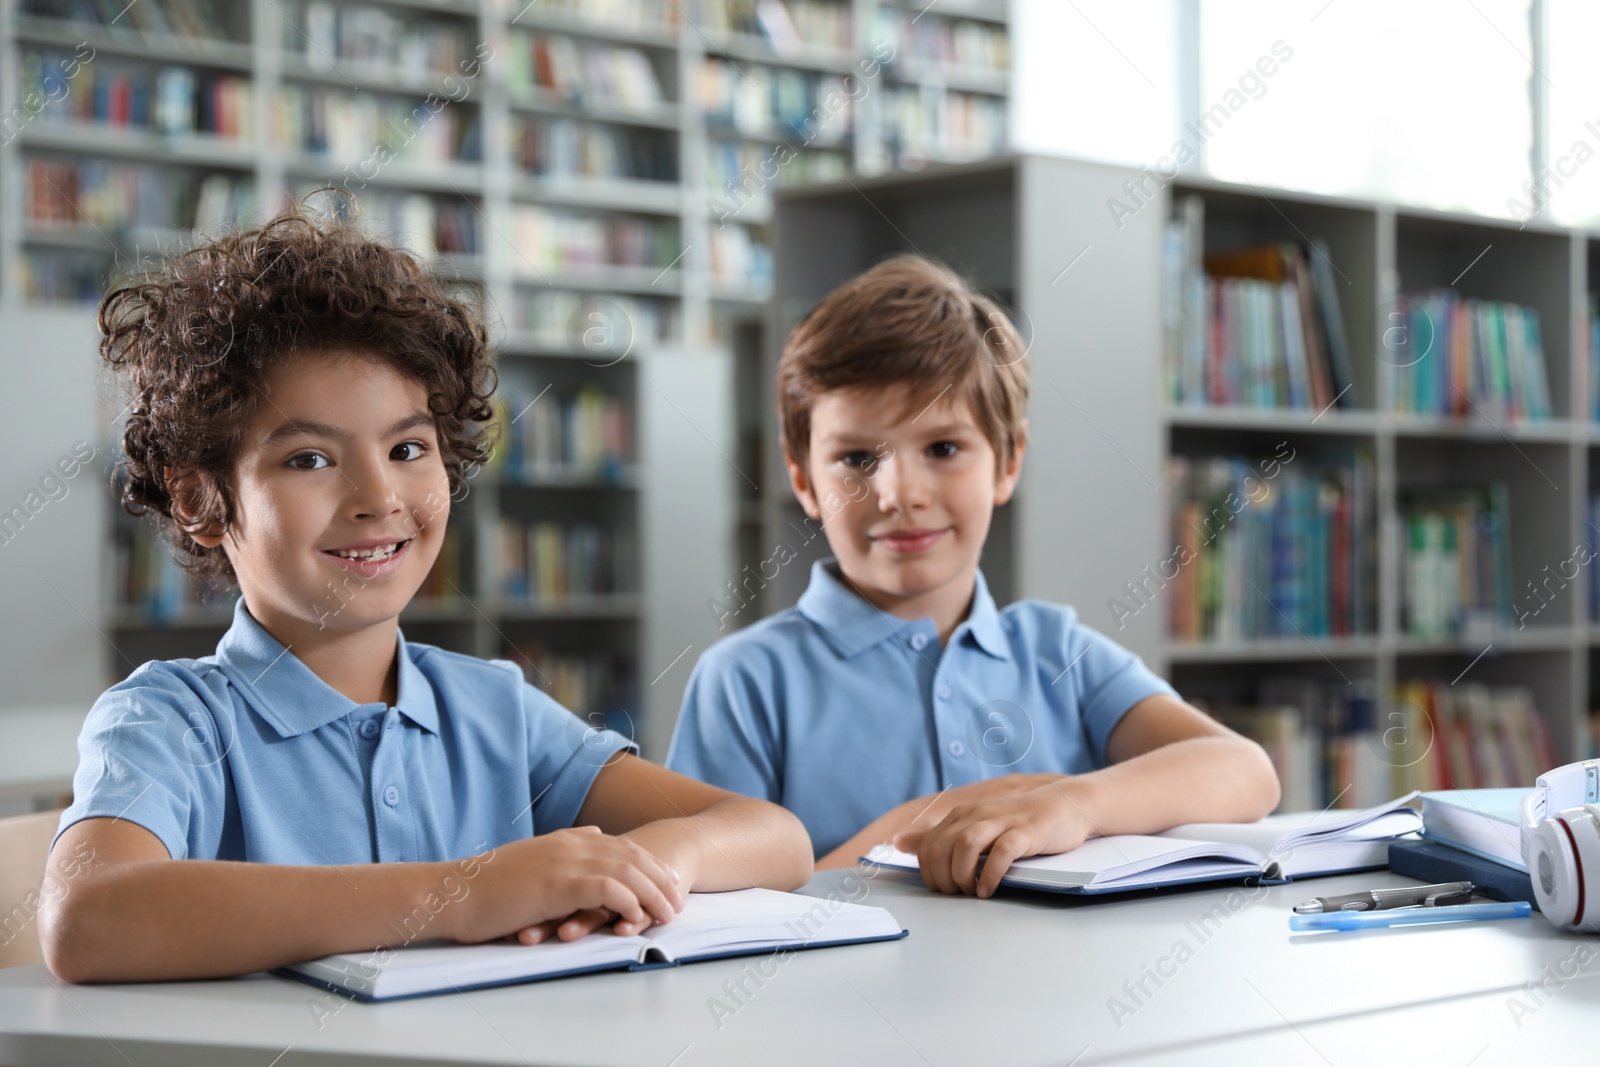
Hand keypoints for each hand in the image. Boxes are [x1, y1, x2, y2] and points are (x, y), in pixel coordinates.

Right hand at [450, 826, 683, 944]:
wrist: (454, 893)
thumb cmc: (486, 886)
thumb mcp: (531, 860)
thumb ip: (564, 849)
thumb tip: (595, 838)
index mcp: (565, 840)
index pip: (620, 846)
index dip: (647, 863)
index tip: (665, 881)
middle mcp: (570, 845)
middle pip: (631, 855)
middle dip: (659, 877)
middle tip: (677, 900)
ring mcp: (565, 861)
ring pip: (626, 871)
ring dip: (652, 892)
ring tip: (669, 913)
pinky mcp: (558, 884)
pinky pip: (607, 890)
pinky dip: (629, 902)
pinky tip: (639, 917)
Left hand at [892, 778, 1095, 897]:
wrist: (1065, 805)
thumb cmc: (1018, 821)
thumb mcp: (974, 825)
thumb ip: (938, 835)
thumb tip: (898, 842)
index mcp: (961, 816)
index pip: (928, 847)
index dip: (930, 874)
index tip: (944, 890)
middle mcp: (976, 815)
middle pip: (942, 848)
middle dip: (943, 878)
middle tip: (957, 895)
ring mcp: (1000, 822)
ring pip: (965, 845)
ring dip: (962, 874)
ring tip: (970, 892)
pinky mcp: (1024, 832)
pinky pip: (1001, 852)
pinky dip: (990, 874)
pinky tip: (990, 890)